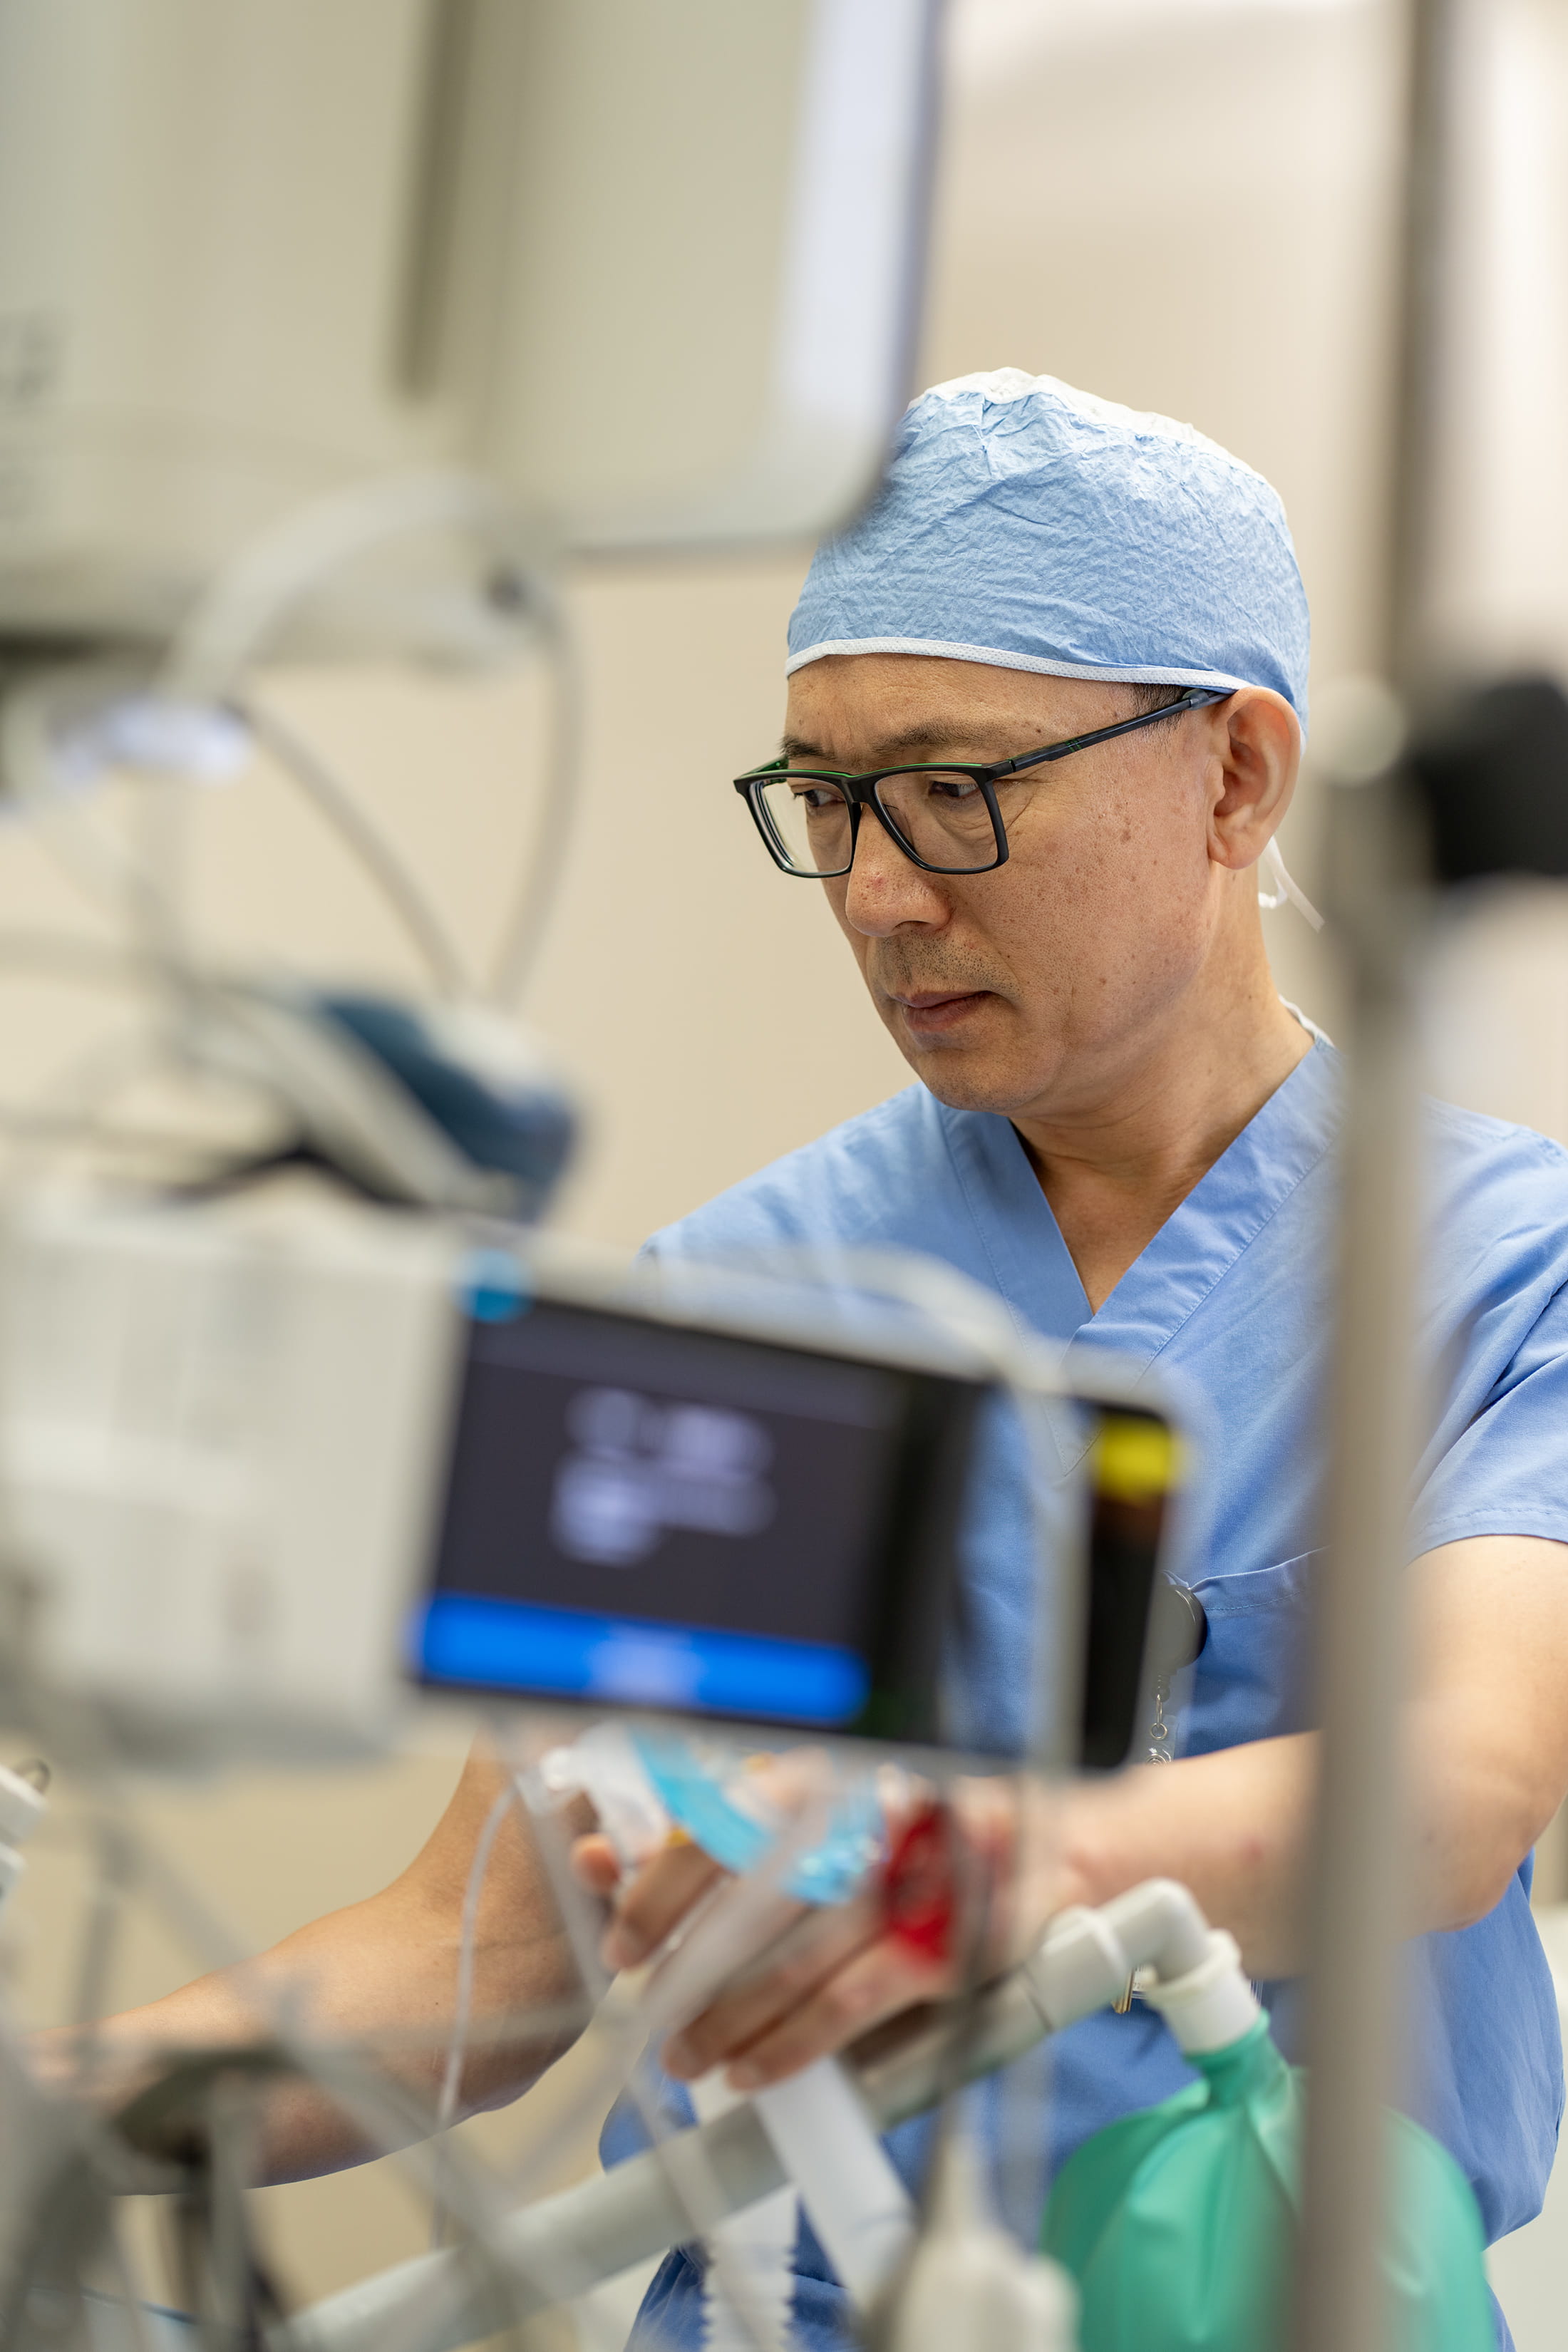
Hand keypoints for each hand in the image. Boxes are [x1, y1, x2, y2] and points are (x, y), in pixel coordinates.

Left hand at [572, 1770, 1055, 2089]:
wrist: (1076, 1848)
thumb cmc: (941, 1832)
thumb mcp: (860, 1809)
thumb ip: (769, 1833)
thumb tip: (643, 1867)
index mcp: (843, 1768)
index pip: (729, 1816)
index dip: (663, 1882)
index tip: (623, 1936)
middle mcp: (874, 1812)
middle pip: (750, 1895)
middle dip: (687, 1964)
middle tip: (648, 2009)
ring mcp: (915, 1879)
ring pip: (791, 1960)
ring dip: (727, 2019)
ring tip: (687, 2055)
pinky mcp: (950, 1945)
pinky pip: (848, 2004)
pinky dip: (791, 2044)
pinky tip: (752, 2069)